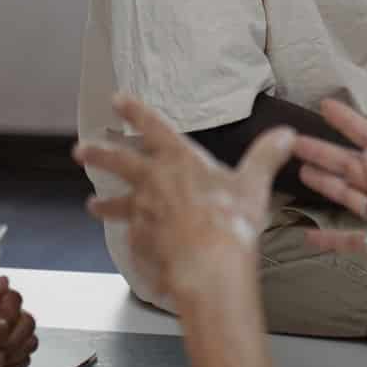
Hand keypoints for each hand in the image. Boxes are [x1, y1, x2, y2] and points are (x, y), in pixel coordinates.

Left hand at [76, 95, 296, 304]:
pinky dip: (132, 239)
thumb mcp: (254, 185)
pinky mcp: (141, 241)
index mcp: (179, 159)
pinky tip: (131, 243)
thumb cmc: (230, 222)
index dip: (135, 111)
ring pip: (117, 203)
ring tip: (91, 205)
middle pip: (119, 162)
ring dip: (104, 203)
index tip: (117, 100)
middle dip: (99, 154)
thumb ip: (266, 156)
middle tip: (79, 150)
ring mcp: (143, 213)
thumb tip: (286, 134)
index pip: (152, 127)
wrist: (208, 266)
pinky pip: (133, 238)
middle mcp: (153, 181)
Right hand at [289, 98, 366, 311]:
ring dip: (326, 183)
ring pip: (349, 195)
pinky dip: (330, 236)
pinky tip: (309, 235)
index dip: (350, 122)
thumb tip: (366, 155)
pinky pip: (351, 238)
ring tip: (301, 171)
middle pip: (352, 166)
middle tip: (295, 142)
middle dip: (324, 152)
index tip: (327, 106)